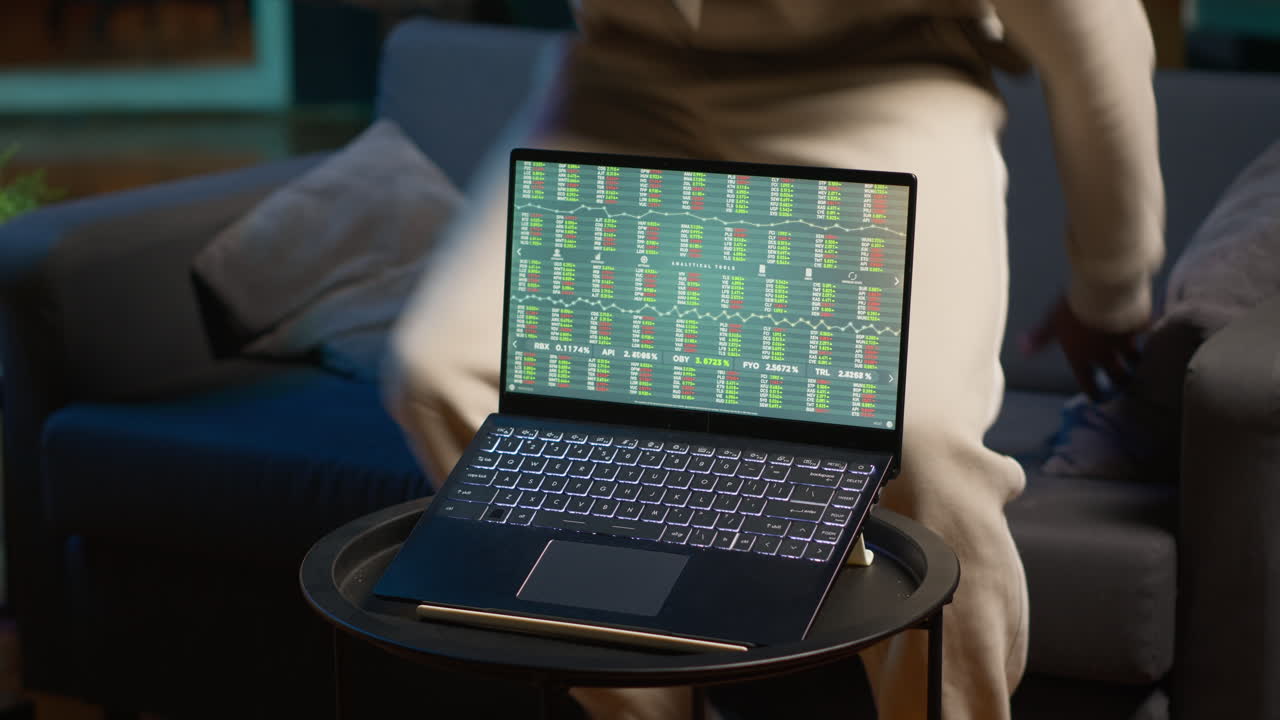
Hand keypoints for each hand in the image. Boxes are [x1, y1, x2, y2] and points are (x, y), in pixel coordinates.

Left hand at [1022, 296, 1142, 400]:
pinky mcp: (1140, 326)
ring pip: (1134, 359)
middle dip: (1121, 382)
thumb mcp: (1052, 322)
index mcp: (1081, 358)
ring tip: (1138, 363)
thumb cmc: (1071, 308)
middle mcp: (1104, 355)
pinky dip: (1145, 334)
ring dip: (1135, 362)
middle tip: (1124, 384)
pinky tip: (1149, 331)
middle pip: (1117, 377)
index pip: (1089, 384)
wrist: (1102, 291)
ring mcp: (1124, 342)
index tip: (1100, 398)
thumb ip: (1040, 338)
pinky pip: (1145, 334)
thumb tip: (1023, 349)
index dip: (1094, 393)